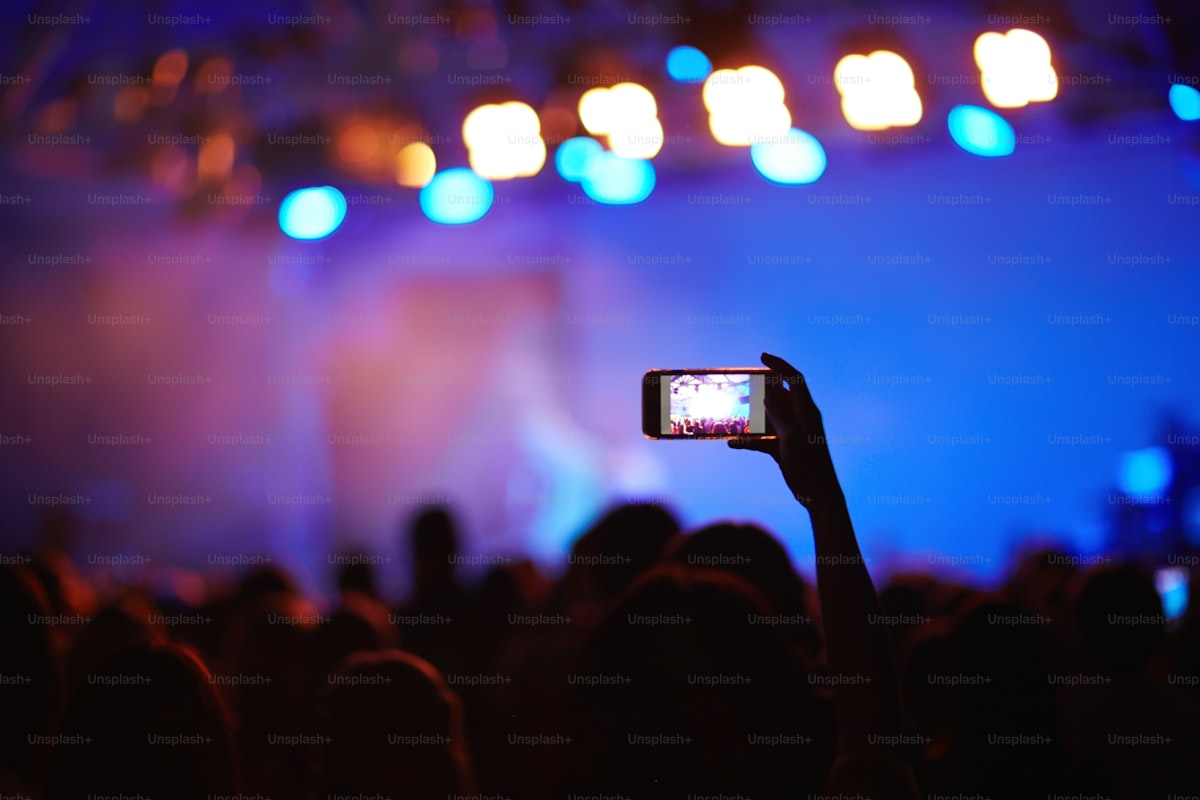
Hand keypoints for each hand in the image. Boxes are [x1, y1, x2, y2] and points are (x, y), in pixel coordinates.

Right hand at [729, 353, 840, 508]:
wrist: (819, 494)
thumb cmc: (809, 464)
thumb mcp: (791, 436)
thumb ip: (779, 414)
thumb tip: (767, 394)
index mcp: (807, 411)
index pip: (795, 379)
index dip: (780, 365)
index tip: (761, 356)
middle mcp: (800, 418)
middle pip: (779, 397)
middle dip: (760, 391)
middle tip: (741, 386)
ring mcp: (791, 433)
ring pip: (769, 417)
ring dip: (752, 416)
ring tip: (732, 413)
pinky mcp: (784, 448)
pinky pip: (763, 439)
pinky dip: (749, 440)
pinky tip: (733, 443)